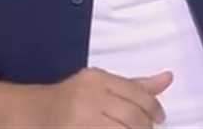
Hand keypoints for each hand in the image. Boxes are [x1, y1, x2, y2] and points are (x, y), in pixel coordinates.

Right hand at [37, 66, 172, 127]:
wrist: (33, 113)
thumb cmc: (73, 98)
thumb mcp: (102, 85)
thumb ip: (135, 85)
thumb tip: (168, 78)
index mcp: (97, 78)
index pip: (136, 93)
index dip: (153, 108)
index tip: (159, 119)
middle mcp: (89, 96)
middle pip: (132, 116)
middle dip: (144, 127)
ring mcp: (81, 119)